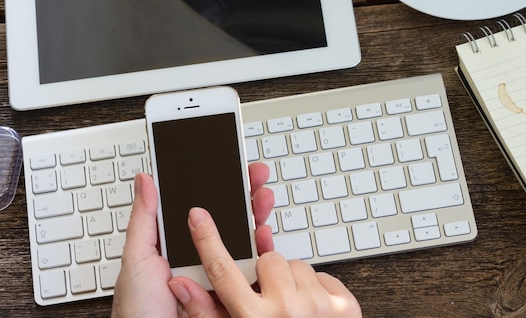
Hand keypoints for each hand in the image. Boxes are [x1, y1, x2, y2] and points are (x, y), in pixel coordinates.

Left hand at [111, 162, 273, 317]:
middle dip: (245, 197)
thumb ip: (145, 219)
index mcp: (177, 247)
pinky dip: (264, 256)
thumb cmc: (137, 311)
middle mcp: (200, 261)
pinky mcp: (232, 298)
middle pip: (229, 223)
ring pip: (245, 246)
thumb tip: (145, 180)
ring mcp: (218, 280)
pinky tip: (263, 239)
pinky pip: (252, 275)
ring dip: (256, 221)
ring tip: (261, 201)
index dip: (218, 188)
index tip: (231, 169)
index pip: (202, 210)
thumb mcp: (137, 259)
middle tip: (255, 178)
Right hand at [168, 208, 361, 317]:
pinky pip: (322, 274)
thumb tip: (181, 285)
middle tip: (267, 298)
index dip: (207, 239)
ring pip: (297, 265)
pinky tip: (310, 309)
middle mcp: (286, 311)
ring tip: (290, 308)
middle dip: (266, 275)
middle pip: (267, 260)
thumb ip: (206, 313)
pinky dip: (316, 288)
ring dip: (292, 282)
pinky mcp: (344, 305)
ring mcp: (319, 307)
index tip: (198, 216)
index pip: (222, 271)